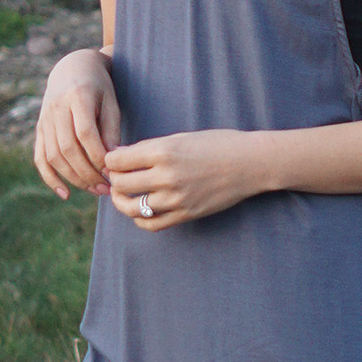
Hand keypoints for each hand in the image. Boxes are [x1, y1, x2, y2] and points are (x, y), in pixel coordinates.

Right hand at [33, 50, 120, 198]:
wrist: (73, 68)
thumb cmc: (99, 87)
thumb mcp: (111, 101)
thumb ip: (111, 129)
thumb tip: (112, 160)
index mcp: (77, 96)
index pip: (85, 133)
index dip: (98, 156)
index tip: (114, 171)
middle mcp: (56, 108)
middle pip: (68, 148)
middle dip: (88, 173)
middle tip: (107, 188)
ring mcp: (44, 120)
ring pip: (54, 156)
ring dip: (74, 178)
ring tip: (95, 190)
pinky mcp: (39, 129)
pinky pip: (40, 158)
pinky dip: (50, 178)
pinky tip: (65, 193)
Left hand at [102, 130, 268, 231]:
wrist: (250, 163)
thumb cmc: (217, 144)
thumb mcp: (181, 138)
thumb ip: (149, 148)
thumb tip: (120, 157)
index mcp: (164, 151)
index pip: (119, 160)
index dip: (110, 160)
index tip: (113, 160)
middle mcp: (167, 176)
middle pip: (122, 183)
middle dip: (114, 179)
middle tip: (116, 176)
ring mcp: (176, 198)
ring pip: (131, 207)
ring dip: (121, 201)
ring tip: (122, 195)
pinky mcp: (185, 214)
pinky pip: (151, 224)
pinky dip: (139, 218)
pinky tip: (140, 210)